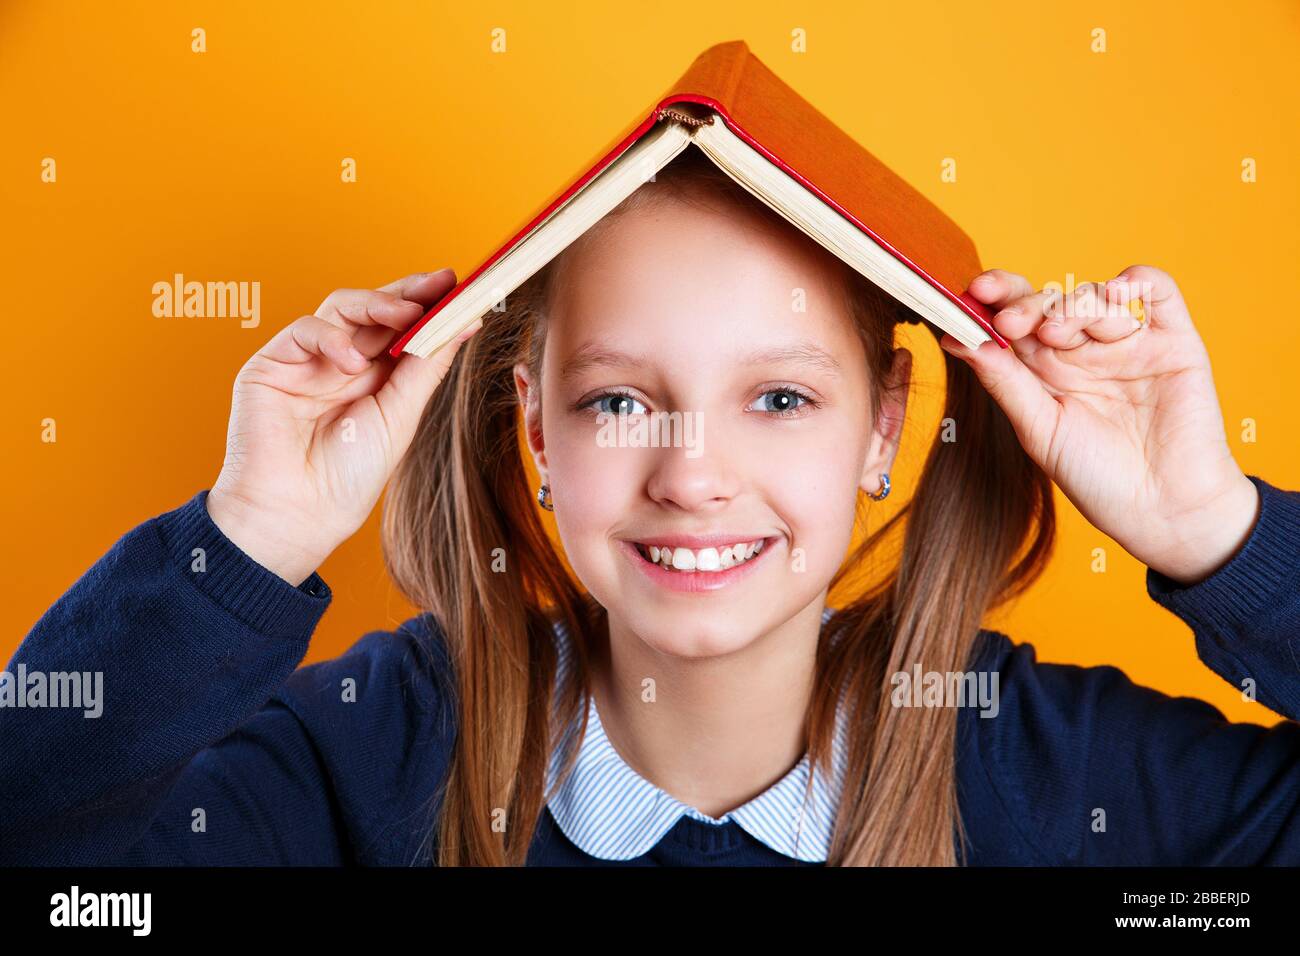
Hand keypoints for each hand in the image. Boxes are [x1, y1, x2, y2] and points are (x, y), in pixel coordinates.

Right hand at [206, 270, 480, 584]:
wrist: (297, 512)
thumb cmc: (349, 476)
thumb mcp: (400, 415)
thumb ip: (427, 366)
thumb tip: (466, 322)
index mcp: (376, 377)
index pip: (403, 327)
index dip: (428, 304)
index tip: (459, 286)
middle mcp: (342, 363)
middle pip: (375, 310)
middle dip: (409, 292)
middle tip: (440, 282)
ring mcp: (307, 361)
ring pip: (342, 308)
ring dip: (377, 304)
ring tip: (406, 315)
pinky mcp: (272, 364)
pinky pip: (305, 329)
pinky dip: (332, 339)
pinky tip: (354, 365)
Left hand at [940, 265, 1258, 585]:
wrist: (1162, 509)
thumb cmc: (1095, 476)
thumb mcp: (1038, 429)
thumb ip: (1003, 380)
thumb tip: (953, 337)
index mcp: (1043, 368)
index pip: (1014, 318)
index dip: (993, 301)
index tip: (973, 295)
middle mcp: (1083, 349)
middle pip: (1049, 300)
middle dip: (1026, 303)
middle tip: (1011, 321)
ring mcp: (1127, 342)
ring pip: (1095, 295)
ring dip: (1072, 304)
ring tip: (1059, 333)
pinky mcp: (1173, 340)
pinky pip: (1158, 291)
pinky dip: (1136, 280)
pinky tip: (1117, 292)